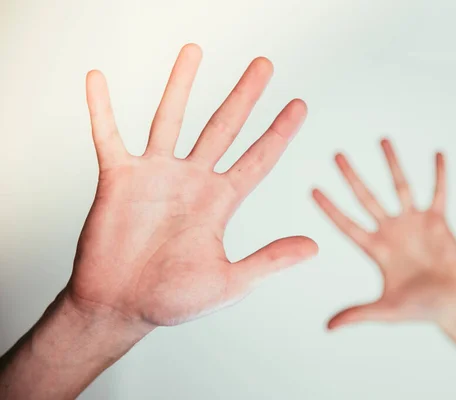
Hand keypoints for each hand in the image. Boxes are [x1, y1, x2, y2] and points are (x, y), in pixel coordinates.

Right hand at [68, 43, 317, 328]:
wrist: (120, 307)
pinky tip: (98, 78)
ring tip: (194, 49)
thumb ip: (270, 260)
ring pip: (170, 119)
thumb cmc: (173, 299)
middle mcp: (192, 181)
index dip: (280, 132)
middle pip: (224, 127)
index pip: (258, 159)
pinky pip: (108, 136)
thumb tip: (315, 246)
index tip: (300, 105)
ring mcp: (155, 175)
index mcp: (220, 202)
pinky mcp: (118, 179)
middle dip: (245, 95)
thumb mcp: (229, 281)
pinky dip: (101, 109)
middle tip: (265, 64)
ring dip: (181, 84)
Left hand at [313, 139, 455, 328]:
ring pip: (400, 186)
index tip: (312, 189)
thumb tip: (328, 327)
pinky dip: (439, 175)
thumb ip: (358, 313)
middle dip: (351, 176)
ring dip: (392, 163)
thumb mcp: (386, 310)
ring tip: (382, 139)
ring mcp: (414, 224)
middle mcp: (391, 231)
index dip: (330, 208)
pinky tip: (437, 153)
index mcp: (376, 249)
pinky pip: (439, 193)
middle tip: (336, 154)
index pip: (347, 224)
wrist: (455, 307)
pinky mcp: (438, 222)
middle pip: (367, 197)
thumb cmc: (421, 310)